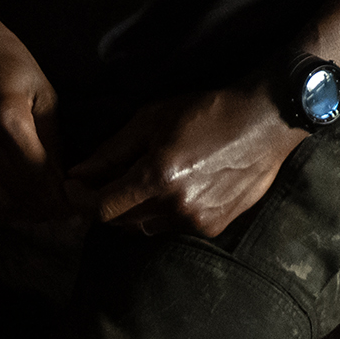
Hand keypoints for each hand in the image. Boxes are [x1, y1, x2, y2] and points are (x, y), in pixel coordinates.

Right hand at [0, 0, 68, 224]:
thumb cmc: (2, 55)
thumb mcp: (40, 87)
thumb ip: (51, 133)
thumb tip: (62, 172)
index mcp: (9, 120)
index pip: (41, 177)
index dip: (62, 196)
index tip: (78, 200)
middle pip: (19, 196)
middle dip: (47, 209)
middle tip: (66, 210)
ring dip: (22, 214)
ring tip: (42, 210)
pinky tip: (12, 207)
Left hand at [65, 88, 303, 240]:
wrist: (265, 121)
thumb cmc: (207, 111)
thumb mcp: (153, 118)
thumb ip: (112, 150)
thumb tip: (78, 172)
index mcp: (156, 177)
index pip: (102, 207)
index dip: (82, 199)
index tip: (74, 187)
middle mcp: (174, 206)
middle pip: (121, 222)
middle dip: (107, 203)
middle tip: (106, 182)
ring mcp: (196, 221)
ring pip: (147, 227)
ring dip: (137, 210)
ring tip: (147, 183)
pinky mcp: (214, 227)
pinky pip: (174, 228)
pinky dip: (166, 213)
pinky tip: (179, 188)